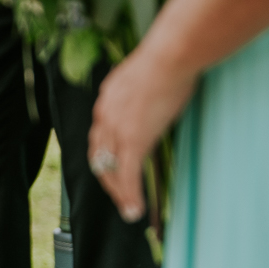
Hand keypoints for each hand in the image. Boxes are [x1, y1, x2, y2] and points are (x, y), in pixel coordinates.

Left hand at [88, 47, 196, 222]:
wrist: (170, 57)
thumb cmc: (170, 59)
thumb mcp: (150, 75)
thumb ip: (147, 90)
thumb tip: (160, 93)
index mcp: (108, 98)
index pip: (100, 133)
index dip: (106, 151)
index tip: (114, 164)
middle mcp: (105, 115)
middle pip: (98, 154)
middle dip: (107, 177)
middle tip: (118, 194)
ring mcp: (117, 129)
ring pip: (110, 169)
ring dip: (118, 191)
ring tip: (127, 208)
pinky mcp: (133, 141)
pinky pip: (127, 175)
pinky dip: (129, 196)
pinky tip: (134, 210)